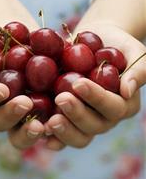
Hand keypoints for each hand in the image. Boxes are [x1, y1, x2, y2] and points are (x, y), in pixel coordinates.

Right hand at [0, 25, 44, 148]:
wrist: (16, 37)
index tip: (1, 89)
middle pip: (0, 122)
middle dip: (11, 115)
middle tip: (25, 103)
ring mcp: (19, 114)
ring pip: (21, 132)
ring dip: (31, 131)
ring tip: (45, 124)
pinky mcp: (40, 109)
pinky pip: (46, 123)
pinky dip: (54, 125)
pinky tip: (63, 118)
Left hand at [44, 23, 145, 149]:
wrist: (96, 41)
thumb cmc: (118, 45)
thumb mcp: (134, 51)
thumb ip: (138, 70)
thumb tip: (127, 90)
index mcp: (124, 104)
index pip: (113, 107)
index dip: (96, 98)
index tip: (78, 83)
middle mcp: (106, 117)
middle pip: (94, 125)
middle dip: (77, 114)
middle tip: (61, 98)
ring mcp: (87, 119)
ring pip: (79, 135)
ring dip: (64, 130)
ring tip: (49, 120)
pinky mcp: (70, 117)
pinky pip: (63, 134)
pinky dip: (53, 136)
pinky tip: (42, 131)